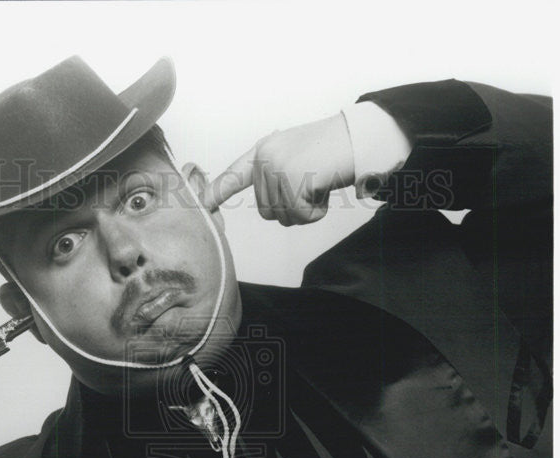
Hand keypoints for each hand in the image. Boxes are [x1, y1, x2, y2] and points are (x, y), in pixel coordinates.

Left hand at [202, 113, 354, 225]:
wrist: (359, 138)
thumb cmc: (333, 151)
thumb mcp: (296, 159)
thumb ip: (277, 178)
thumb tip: (269, 208)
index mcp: (264, 151)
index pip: (234, 175)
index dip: (216, 192)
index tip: (200, 205)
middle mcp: (265, 158)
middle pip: (267, 212)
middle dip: (293, 208)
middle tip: (313, 184)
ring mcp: (276, 168)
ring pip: (283, 217)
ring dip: (306, 210)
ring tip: (319, 183)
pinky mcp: (291, 180)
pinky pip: (300, 217)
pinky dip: (317, 212)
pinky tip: (325, 188)